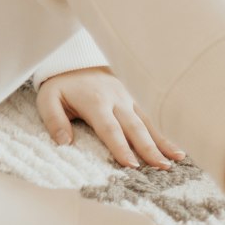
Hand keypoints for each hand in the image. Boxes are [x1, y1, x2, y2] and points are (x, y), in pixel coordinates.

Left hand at [36, 67, 184, 168]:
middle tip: (162, 167)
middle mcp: (115, 99)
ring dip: (162, 140)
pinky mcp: (133, 97)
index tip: (132, 165)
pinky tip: (177, 145)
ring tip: (177, 158)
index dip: (120, 147)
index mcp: (94, 101)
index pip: (109, 128)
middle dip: (148, 147)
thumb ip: (54, 120)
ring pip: (147, 121)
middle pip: (134, 126)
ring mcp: (127, 97)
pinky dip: (164, 130)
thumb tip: (64, 142)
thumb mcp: (48, 98)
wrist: (73, 58)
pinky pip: (150, 115)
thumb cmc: (61, 84)